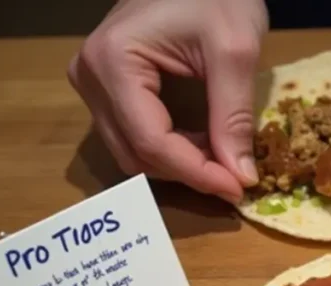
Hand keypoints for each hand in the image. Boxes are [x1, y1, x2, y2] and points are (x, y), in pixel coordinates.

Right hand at [68, 0, 268, 203]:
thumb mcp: (235, 52)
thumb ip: (234, 117)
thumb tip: (240, 178)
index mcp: (113, 63)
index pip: (151, 141)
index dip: (196, 173)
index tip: (238, 188)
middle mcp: (90, 76)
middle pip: (136, 153)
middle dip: (189, 172)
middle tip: (237, 177)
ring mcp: (92, 83)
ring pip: (132, 152)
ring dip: (180, 165)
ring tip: (224, 159)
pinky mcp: (106, 87)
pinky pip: (134, 136)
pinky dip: (171, 150)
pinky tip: (205, 144)